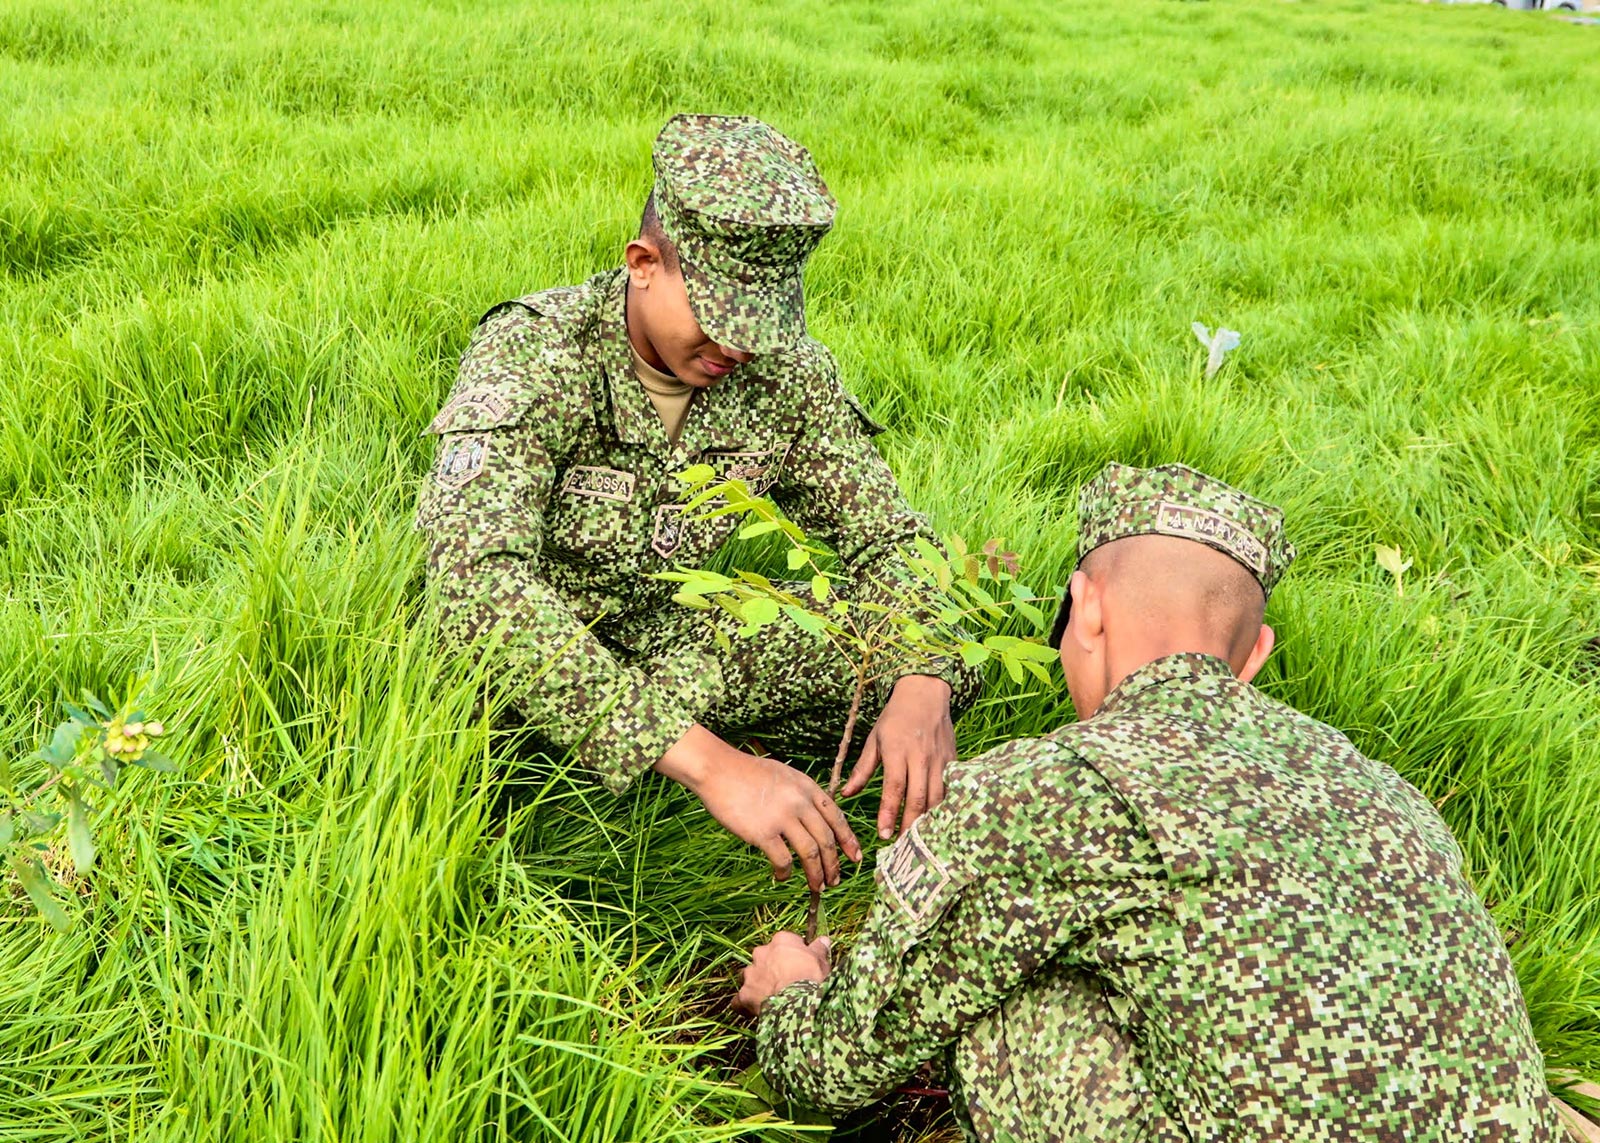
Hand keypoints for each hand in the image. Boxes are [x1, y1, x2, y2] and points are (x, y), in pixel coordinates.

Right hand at [656, 725, 861, 891]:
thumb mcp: (785, 775)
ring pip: (811, 853)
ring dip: (816, 874)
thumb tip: (815, 819)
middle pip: (827, 839)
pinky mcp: (763, 832)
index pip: (837, 818)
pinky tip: (782, 876)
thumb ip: (802, 795)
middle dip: (834, 864)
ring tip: (818, 886)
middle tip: (835, 880)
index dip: (848, 840)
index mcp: (808, 788)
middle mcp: (800, 802)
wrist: (719, 770)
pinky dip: (786, 872)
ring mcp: (783, 818)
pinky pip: (784, 860)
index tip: (855, 856)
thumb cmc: (748, 773)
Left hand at [735, 931, 831, 1014]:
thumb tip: (823, 940)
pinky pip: (739, 1000)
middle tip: (785, 981)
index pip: (784, 941)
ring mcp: (750, 974)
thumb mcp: (821, 962)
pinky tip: (754, 1011)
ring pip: (750, 976)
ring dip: (757, 984)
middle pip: (764, 958)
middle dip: (771, 968)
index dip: (792, 954)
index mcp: (781, 941)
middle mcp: (761, 953)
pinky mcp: (744, 995)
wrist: (798, 1002)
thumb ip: (819, 949)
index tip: (800, 964)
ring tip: (770, 997)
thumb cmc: (812, 978)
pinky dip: (744, 1005)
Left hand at [844, 674, 954, 839]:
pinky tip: (939, 823)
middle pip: (917, 798)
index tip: (883, 834)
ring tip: (918, 840)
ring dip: (928, 821)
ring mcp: (940, 759)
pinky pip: (950, 790)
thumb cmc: (896, 717)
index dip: (889, 813)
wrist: (926, 692)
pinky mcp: (953, 761)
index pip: (893, 788)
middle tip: (901, 846)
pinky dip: (944, 808)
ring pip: (937, 797)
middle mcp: (920, 757)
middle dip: (909, 824)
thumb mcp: (874, 739)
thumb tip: (845, 794)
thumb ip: (862, 769)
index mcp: (897, 750)